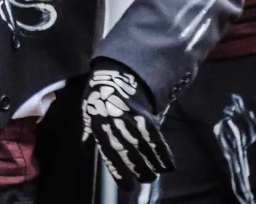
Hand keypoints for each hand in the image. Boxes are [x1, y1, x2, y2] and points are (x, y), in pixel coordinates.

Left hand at [82, 61, 174, 187]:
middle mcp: (116, 126)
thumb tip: (86, 151)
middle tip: (146, 179)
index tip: (128, 185)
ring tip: (155, 174)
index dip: (120, 172)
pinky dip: (163, 154)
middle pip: (129, 156)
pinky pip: (157, 140)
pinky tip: (168, 165)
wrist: (118, 71)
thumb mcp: (89, 112)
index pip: (111, 156)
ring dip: (152, 165)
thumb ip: (89, 134)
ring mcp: (132, 122)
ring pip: (144, 150)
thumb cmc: (101, 93)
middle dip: (139, 171)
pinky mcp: (147, 117)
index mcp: (100, 127)